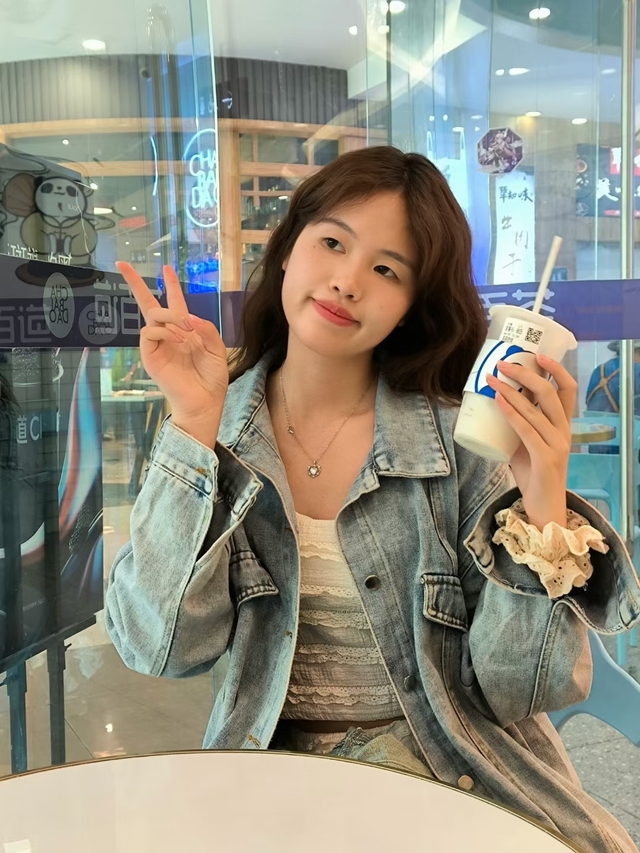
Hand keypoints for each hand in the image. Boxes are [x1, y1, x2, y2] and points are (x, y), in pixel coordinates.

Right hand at [116, 263, 228, 424]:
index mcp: (185, 331)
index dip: (171, 285)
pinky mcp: (149, 355)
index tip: (166, 268)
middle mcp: (168, 335)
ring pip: (152, 315)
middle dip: (135, 283)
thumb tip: (188, 316)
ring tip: (185, 331)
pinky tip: (176, 338)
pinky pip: (148, 332)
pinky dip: (163, 331)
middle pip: (148, 304)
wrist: (204, 401)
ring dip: (170, 316)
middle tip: (123, 265)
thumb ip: (206, 329)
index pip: (175, 303)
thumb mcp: (217, 349)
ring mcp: (157, 344)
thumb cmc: (212, 378)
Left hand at [485, 354, 576, 530]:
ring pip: (535, 409)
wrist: (544, 508)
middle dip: (525, 374)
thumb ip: (518, 426)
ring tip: (491, 379)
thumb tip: (494, 404)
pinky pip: (527, 430)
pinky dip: (511, 413)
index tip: (538, 355)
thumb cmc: (534, 474)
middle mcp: (564, 431)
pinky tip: (498, 401)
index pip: (568, 390)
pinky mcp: (546, 458)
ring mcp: (557, 444)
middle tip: (502, 364)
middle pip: (551, 392)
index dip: (556, 369)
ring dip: (510, 391)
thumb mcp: (527, 443)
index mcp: (563, 425)